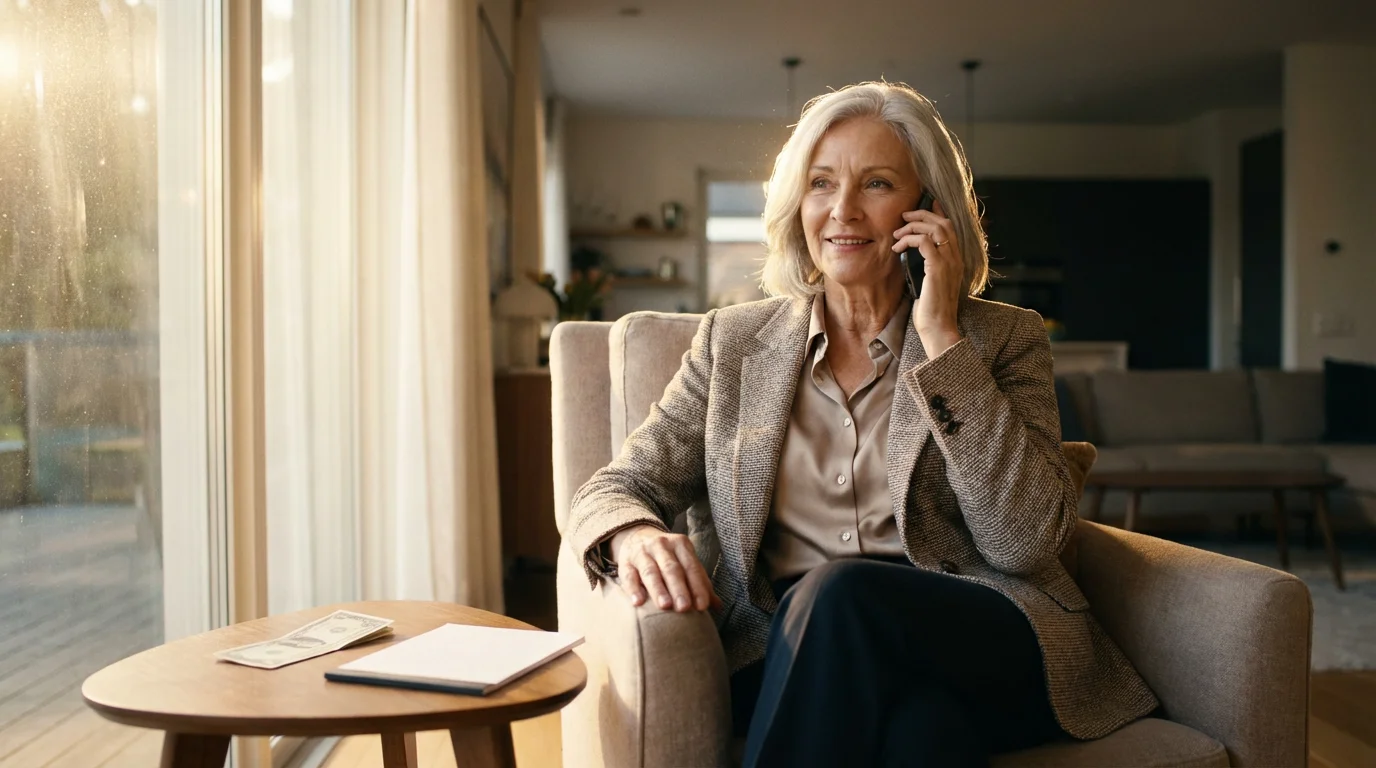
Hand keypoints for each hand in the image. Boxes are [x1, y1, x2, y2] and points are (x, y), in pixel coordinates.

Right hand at [609, 524, 722, 611]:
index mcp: (681, 544)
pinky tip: (638, 602)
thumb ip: (700, 583)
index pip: (691, 567)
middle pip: (671, 568)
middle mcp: (661, 545)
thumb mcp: (684, 562)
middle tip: (684, 608)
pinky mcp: (625, 562)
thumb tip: (719, 607)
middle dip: (679, 588)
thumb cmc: (667, 556)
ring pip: (650, 571)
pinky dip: (633, 589)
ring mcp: (642, 552)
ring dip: (658, 589)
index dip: (697, 586)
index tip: (702, 606)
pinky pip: (628, 576)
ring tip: (665, 606)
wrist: (637, 535)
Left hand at [892, 198, 963, 355]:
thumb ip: (928, 268)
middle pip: (943, 223)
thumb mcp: (930, 284)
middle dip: (922, 215)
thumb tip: (913, 258)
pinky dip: (909, 240)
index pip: (951, 228)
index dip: (938, 213)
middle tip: (904, 216)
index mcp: (956, 260)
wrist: (938, 328)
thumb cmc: (931, 312)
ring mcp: (949, 262)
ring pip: (934, 229)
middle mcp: (956, 258)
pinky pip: (924, 242)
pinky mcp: (938, 268)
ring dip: (913, 227)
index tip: (926, 205)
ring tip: (897, 234)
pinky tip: (897, 248)